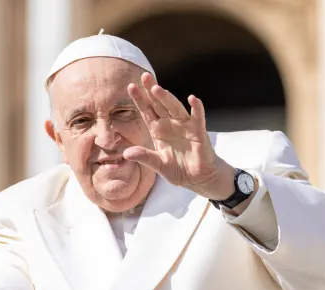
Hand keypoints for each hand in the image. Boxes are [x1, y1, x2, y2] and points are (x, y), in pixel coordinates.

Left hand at [125, 73, 235, 199]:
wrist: (197, 178)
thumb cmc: (177, 169)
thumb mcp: (157, 164)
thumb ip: (144, 157)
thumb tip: (126, 154)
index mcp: (158, 130)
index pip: (147, 111)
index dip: (140, 100)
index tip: (131, 86)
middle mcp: (170, 124)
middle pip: (160, 104)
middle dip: (152, 91)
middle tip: (145, 76)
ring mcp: (185, 126)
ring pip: (175, 108)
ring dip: (167, 98)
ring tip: (157, 89)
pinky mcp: (198, 132)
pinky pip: (198, 118)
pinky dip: (197, 108)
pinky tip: (193, 99)